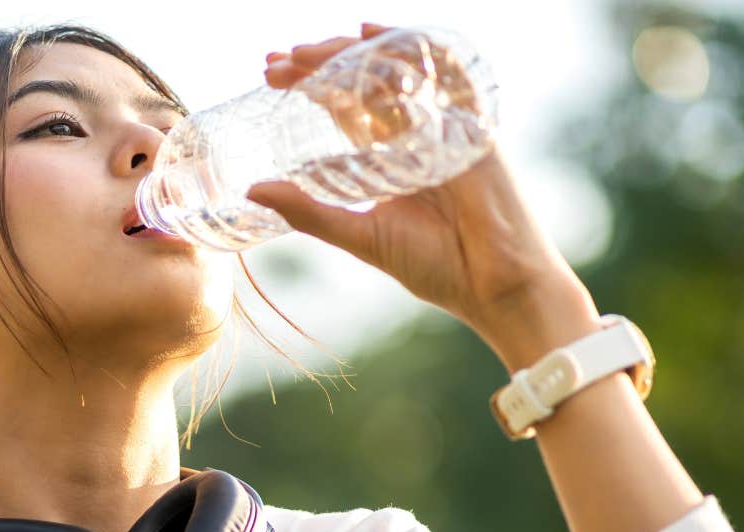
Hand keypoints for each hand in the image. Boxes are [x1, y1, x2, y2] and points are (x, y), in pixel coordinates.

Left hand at [248, 23, 592, 349]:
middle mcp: (415, 134)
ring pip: (395, 70)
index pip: (345, 105)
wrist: (491, 285)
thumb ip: (309, 212)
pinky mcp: (471, 124)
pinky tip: (371, 34)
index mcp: (389, 157)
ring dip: (349, 55)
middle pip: (364, 81)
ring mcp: (444, 125)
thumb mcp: (360, 234)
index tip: (269, 76)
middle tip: (276, 62)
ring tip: (305, 55)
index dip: (309, 86)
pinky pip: (443, 71)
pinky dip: (411, 46)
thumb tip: (251, 191)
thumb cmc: (436, 266)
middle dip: (319, 65)